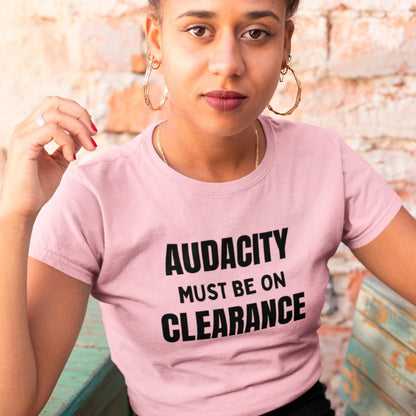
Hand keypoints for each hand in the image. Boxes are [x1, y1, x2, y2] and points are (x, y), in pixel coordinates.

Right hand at [0, 96, 97, 219]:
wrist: (23, 207)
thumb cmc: (38, 186)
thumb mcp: (60, 161)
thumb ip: (70, 145)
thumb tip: (85, 134)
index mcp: (32, 129)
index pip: (55, 104)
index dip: (77, 112)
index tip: (93, 131)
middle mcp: (25, 127)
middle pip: (55, 102)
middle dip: (80, 114)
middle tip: (94, 134)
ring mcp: (22, 134)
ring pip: (55, 114)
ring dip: (78, 129)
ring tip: (88, 147)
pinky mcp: (23, 145)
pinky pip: (50, 130)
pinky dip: (67, 141)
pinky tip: (71, 157)